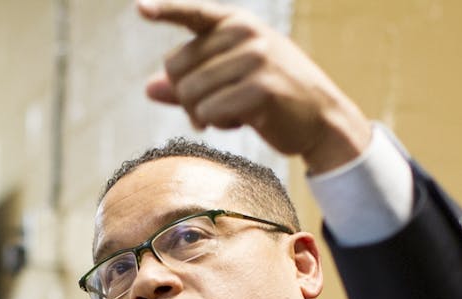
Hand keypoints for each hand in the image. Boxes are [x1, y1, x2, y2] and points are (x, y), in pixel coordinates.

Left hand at [138, 0, 372, 172]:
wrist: (321, 117)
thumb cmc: (272, 96)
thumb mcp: (231, 79)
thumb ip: (189, 81)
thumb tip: (147, 88)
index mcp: (237, 23)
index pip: (192, 13)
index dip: (164, 11)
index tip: (140, 8)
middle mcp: (245, 33)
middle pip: (176, 68)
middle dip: (184, 95)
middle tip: (209, 108)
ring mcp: (255, 59)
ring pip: (189, 93)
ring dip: (201, 114)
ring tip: (230, 114)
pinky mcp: (261, 89)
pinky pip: (208, 111)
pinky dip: (217, 124)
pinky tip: (240, 121)